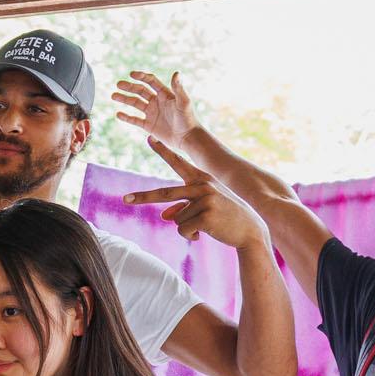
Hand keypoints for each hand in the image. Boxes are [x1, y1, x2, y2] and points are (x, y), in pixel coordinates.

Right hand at [112, 69, 200, 145]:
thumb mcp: (184, 102)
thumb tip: (176, 73)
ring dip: (125, 99)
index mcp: (165, 94)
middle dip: (129, 87)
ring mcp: (152, 113)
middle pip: (140, 91)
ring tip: (113, 95)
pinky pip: (135, 120)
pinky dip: (126, 117)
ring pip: (135, 103)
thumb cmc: (188, 119)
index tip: (131, 74)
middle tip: (118, 84)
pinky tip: (118, 114)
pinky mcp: (149, 125)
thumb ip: (179, 88)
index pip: (150, 81)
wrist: (187, 138)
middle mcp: (157, 102)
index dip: (141, 77)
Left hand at [124, 137, 269, 249]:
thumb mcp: (202, 209)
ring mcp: (205, 198)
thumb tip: (164, 216)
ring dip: (187, 228)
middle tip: (125, 199)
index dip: (163, 152)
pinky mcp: (206, 214)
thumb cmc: (224, 218)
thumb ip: (182, 208)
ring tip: (206, 225)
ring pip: (176, 219)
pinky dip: (191, 236)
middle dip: (143, 198)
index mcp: (201, 179)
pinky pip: (183, 230)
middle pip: (165, 193)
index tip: (149, 139)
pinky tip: (206, 232)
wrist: (249, 229)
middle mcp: (202, 185)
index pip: (178, 163)